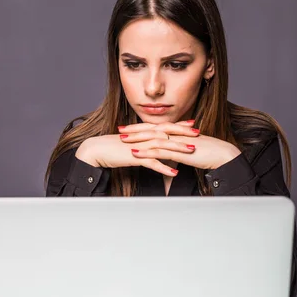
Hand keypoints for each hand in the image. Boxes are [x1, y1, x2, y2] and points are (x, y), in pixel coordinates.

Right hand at [75, 120, 197, 176]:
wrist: (97, 149)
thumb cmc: (113, 146)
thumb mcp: (131, 142)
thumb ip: (143, 142)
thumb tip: (153, 144)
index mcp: (143, 131)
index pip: (165, 126)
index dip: (179, 125)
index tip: (192, 124)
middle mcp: (144, 136)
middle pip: (167, 133)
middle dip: (184, 134)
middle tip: (198, 134)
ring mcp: (140, 146)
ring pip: (163, 146)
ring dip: (178, 149)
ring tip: (192, 152)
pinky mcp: (135, 157)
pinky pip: (152, 163)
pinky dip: (164, 167)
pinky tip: (175, 172)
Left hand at [119, 121, 241, 169]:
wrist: (222, 154)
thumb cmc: (209, 152)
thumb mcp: (190, 149)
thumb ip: (179, 150)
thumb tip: (171, 154)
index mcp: (177, 131)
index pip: (156, 127)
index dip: (142, 126)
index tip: (129, 127)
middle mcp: (175, 134)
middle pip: (151, 129)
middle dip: (134, 129)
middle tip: (120, 130)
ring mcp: (177, 142)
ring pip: (153, 138)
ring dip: (137, 139)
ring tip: (124, 140)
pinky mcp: (179, 152)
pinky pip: (160, 151)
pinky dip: (147, 151)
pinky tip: (136, 153)